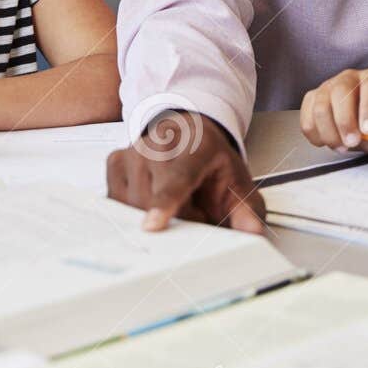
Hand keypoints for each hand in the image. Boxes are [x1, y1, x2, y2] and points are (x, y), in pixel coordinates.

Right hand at [106, 112, 263, 233]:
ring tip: (177, 203)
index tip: (154, 224)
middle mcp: (159, 144)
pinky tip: (154, 198)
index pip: (177, 178)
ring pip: (132, 205)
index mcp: (195, 146)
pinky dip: (136, 211)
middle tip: (196, 212)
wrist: (191, 133)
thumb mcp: (238, 184)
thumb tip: (252, 233)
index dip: (165, 202)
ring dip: (156, 217)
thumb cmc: (212, 161)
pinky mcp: (115, 163)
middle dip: (175, 220)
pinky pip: (118, 204)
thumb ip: (248, 211)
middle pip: (152, 200)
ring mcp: (134, 151)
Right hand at [300, 68, 367, 154]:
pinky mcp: (311, 99)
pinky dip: (316, 136)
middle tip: (352, 142)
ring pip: (320, 107)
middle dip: (345, 122)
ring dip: (330, 133)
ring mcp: (327, 86)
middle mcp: (348, 78)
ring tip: (342, 146)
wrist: (362, 118)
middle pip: (340, 93)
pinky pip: (306, 118)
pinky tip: (329, 141)